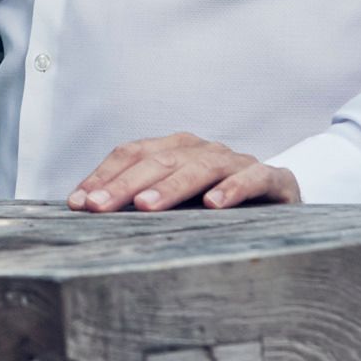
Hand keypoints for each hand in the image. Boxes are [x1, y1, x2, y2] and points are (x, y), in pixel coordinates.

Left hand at [68, 134, 300, 212]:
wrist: (282, 202)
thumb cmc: (218, 206)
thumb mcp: (177, 204)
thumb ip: (139, 203)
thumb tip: (85, 211)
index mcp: (176, 148)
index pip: (132, 154)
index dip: (103, 175)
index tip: (78, 202)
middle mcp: (204, 149)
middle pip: (159, 160)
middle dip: (124, 184)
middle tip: (98, 207)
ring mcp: (238, 162)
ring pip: (200, 167)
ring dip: (170, 187)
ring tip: (145, 206)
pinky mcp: (274, 179)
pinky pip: (253, 178)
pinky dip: (233, 189)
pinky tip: (214, 205)